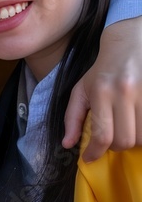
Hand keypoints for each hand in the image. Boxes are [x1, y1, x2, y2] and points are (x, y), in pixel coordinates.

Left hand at [63, 17, 141, 160]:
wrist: (129, 43)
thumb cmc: (102, 70)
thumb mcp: (81, 90)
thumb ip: (72, 118)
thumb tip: (67, 144)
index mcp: (101, 92)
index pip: (103, 134)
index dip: (96, 152)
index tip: (90, 158)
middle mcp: (124, 92)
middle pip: (125, 140)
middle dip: (116, 146)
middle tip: (111, 139)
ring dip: (134, 140)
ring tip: (126, 130)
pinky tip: (137, 125)